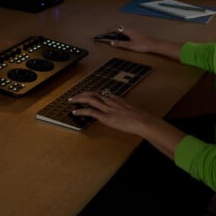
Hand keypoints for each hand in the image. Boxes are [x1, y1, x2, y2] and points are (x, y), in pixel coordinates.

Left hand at [69, 90, 186, 158]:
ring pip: (89, 99)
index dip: (94, 94)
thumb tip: (130, 116)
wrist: (144, 121)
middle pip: (94, 94)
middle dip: (83, 94)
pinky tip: (75, 112)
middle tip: (75, 96)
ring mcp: (108, 109)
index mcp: (118, 100)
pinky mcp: (105, 117)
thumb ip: (129, 112)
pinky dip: (81, 111)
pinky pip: (90, 112)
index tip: (88, 95)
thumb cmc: (142, 119)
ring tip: (71, 101)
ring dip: (78, 99)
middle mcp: (111, 102)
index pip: (103, 94)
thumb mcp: (135, 112)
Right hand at [108, 26, 157, 51]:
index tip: (105, 32)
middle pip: (120, 28)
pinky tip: (123, 39)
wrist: (154, 45)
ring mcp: (134, 32)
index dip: (110, 30)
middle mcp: (131, 30)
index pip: (117, 28)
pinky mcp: (137, 34)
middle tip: (108, 34)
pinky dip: (122, 34)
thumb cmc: (143, 45)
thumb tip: (112, 42)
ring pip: (124, 30)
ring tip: (114, 37)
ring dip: (118, 32)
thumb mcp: (130, 46)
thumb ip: (120, 44)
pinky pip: (127, 32)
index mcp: (128, 31)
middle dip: (113, 31)